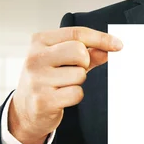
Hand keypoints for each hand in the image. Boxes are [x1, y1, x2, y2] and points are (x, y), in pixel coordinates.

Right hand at [9, 26, 123, 143]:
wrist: (24, 110)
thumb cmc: (47, 80)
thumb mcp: (61, 61)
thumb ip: (86, 54)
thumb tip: (108, 49)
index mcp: (39, 41)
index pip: (76, 33)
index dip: (101, 38)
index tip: (118, 45)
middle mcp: (35, 58)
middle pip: (80, 52)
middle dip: (85, 63)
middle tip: (74, 70)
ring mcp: (38, 79)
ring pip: (80, 74)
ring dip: (78, 82)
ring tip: (63, 85)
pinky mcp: (43, 100)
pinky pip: (76, 93)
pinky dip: (75, 96)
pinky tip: (62, 97)